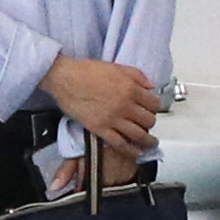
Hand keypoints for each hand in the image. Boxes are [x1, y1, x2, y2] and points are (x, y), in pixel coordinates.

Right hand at [40, 52, 163, 153]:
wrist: (64, 78)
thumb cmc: (86, 71)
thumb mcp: (116, 67)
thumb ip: (137, 76)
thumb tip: (150, 86)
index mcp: (130, 88)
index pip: (154, 104)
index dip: (155, 108)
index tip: (152, 110)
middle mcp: (125, 105)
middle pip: (149, 120)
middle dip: (150, 123)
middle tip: (147, 124)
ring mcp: (113, 118)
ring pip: (139, 135)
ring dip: (148, 141)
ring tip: (150, 143)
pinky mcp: (100, 128)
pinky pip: (120, 144)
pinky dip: (131, 150)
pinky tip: (136, 152)